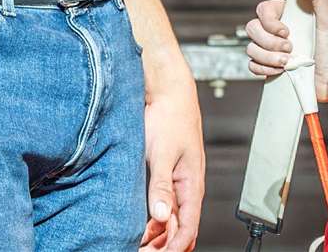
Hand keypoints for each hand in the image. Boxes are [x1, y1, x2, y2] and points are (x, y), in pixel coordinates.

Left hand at [140, 63, 204, 250]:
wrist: (168, 91)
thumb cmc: (170, 117)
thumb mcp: (162, 154)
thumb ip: (161, 186)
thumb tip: (159, 216)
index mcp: (191, 185)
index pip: (187, 228)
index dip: (173, 248)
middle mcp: (186, 187)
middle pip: (179, 229)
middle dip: (163, 246)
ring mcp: (175, 181)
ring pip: (169, 220)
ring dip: (156, 236)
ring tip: (136, 245)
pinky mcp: (164, 173)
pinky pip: (161, 206)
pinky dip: (151, 221)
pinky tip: (137, 225)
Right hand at [245, 0, 327, 100]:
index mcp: (287, 16)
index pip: (263, 9)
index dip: (269, 21)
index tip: (286, 32)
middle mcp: (276, 30)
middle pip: (252, 28)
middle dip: (269, 42)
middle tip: (289, 49)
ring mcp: (270, 49)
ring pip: (251, 48)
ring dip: (267, 57)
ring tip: (287, 63)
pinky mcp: (268, 66)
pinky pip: (252, 65)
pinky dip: (263, 69)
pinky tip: (279, 71)